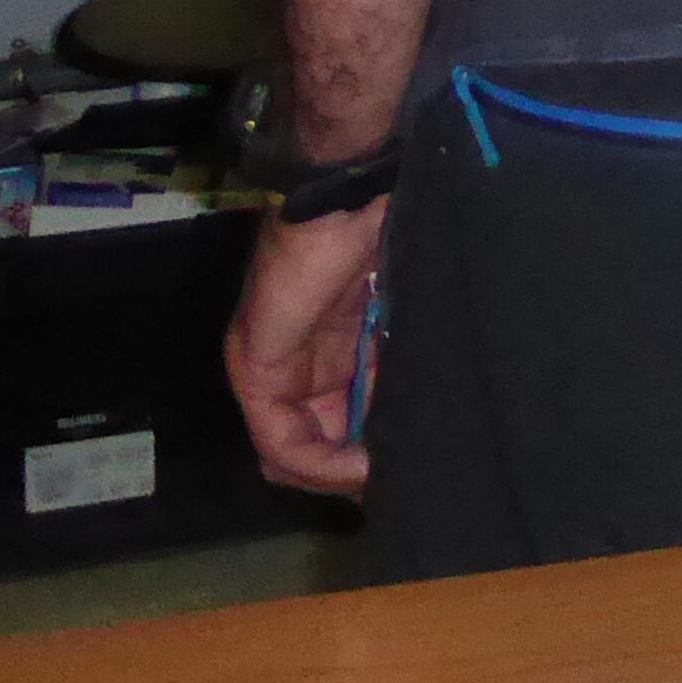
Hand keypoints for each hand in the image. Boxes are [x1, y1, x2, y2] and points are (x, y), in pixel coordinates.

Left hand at [227, 193, 389, 495]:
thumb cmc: (383, 243)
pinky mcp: (258, 372)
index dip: (369, 455)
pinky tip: (359, 465)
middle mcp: (288, 368)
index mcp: (324, 353)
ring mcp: (266, 370)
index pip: (333, 427)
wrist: (350, 199)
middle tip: (399, 484)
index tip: (412, 467)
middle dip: (353, 472)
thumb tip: (423, 430)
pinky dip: (320, 463)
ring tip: (384, 479)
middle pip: (311, 447)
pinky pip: (281, 441)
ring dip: (339, 474)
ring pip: (293, 453)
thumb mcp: (400, 323)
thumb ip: (397, 371)